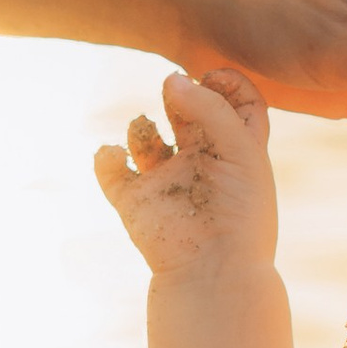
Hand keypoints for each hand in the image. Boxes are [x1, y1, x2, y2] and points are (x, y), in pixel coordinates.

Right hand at [94, 65, 278, 277]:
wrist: (214, 272)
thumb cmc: (240, 214)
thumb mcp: (240, 151)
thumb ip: (210, 109)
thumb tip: (172, 79)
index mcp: (237, 152)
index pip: (239, 106)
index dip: (228, 83)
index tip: (212, 75)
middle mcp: (201, 164)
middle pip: (190, 115)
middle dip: (180, 95)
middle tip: (174, 89)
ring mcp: (166, 182)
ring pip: (146, 140)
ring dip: (140, 127)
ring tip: (145, 131)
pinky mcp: (136, 203)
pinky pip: (111, 172)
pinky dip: (106, 157)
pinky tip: (115, 155)